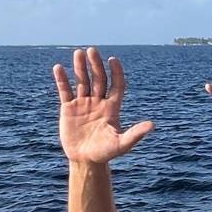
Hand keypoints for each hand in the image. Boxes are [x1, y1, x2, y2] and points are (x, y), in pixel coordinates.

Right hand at [54, 48, 153, 164]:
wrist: (85, 160)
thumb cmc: (105, 153)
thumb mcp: (122, 144)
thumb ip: (135, 134)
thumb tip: (152, 126)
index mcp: (112, 108)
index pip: (116, 85)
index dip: (116, 73)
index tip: (113, 60)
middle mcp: (98, 102)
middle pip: (99, 79)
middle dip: (96, 65)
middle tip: (92, 50)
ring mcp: (83, 104)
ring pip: (82, 82)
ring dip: (80, 68)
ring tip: (78, 53)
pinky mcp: (68, 108)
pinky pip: (65, 91)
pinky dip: (62, 80)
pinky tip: (58, 68)